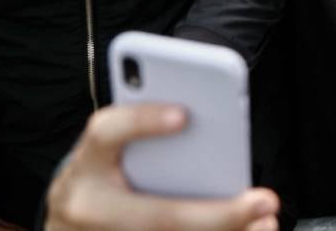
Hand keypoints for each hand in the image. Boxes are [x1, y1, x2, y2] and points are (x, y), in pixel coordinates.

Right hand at [45, 104, 278, 230]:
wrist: (69, 218)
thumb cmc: (106, 171)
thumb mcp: (116, 147)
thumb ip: (151, 134)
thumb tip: (210, 128)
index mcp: (88, 162)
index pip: (105, 133)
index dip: (141, 122)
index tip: (183, 115)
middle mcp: (88, 207)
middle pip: (157, 216)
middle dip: (216, 215)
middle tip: (264, 201)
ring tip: (266, 223)